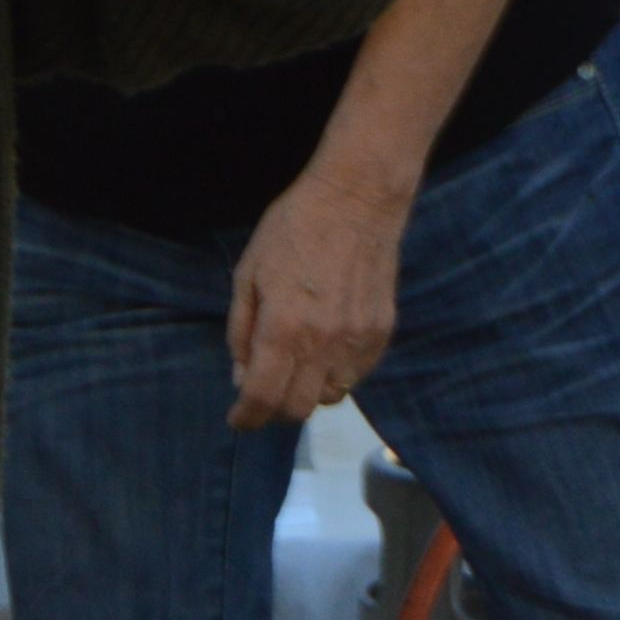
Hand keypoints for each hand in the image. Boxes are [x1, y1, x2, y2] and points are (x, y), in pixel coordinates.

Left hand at [226, 166, 406, 429]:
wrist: (357, 200)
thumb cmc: (293, 229)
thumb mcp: (248, 275)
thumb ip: (242, 331)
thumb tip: (242, 377)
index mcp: (284, 328)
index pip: (263, 398)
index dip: (246, 418)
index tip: (238, 419)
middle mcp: (323, 343)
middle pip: (298, 408)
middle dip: (274, 410)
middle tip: (263, 392)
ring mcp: (358, 340)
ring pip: (331, 397)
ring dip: (307, 392)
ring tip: (296, 366)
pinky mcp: (381, 332)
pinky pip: (356, 375)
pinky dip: (336, 375)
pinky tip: (325, 349)